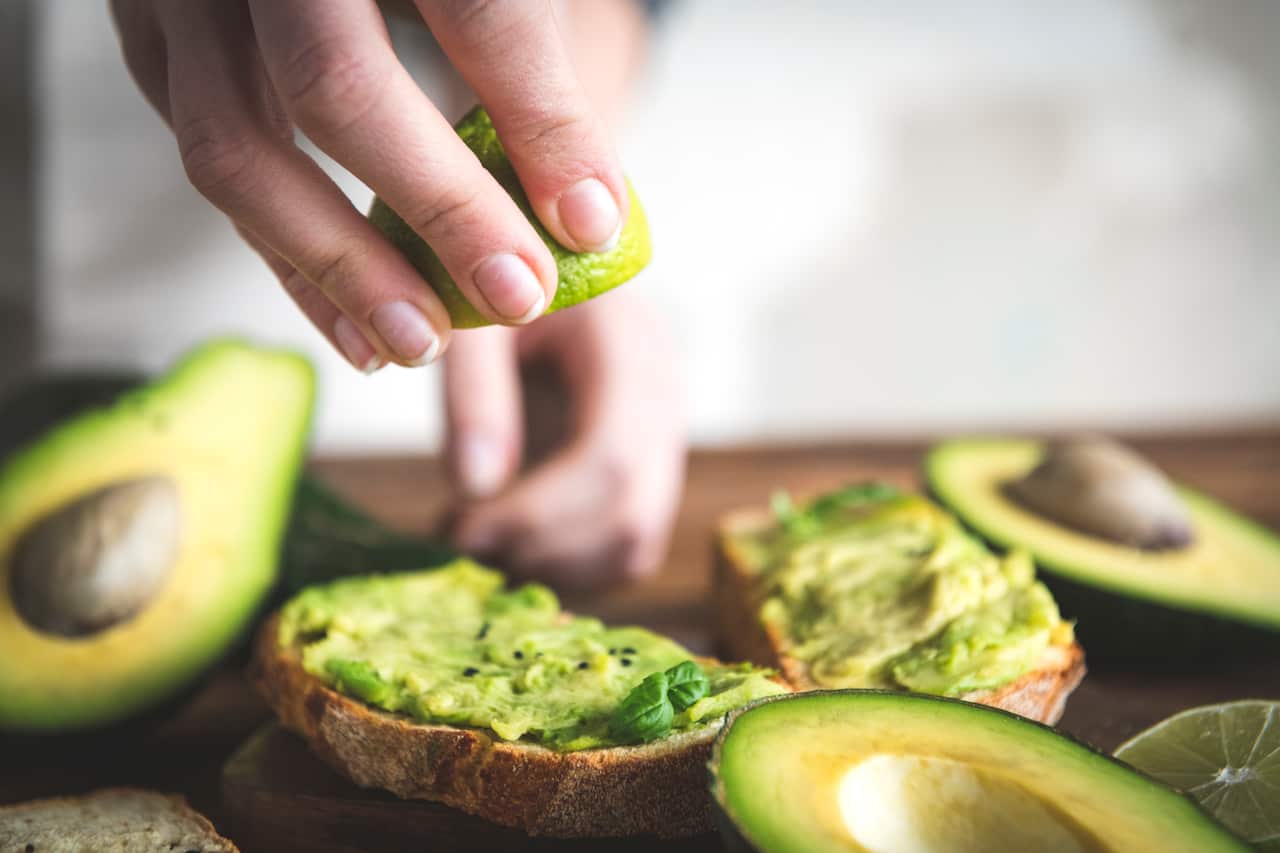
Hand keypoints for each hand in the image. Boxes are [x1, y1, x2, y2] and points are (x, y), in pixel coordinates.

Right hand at [110, 0, 627, 370]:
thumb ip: (526, 60)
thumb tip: (586, 212)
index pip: (477, 12)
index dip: (539, 122)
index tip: (590, 222)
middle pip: (336, 85)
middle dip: (440, 210)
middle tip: (517, 295)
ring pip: (237, 148)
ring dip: (341, 268)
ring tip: (423, 341)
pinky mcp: (150, 40)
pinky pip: (208, 167)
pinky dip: (288, 262)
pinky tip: (355, 328)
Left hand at [445, 292, 684, 587]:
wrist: (532, 263)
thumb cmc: (495, 278)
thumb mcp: (473, 314)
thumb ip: (474, 391)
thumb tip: (475, 489)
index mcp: (629, 344)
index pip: (612, 457)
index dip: (539, 513)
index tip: (461, 530)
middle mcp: (664, 396)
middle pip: (632, 514)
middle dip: (541, 549)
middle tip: (461, 548)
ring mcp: (663, 438)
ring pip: (634, 545)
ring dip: (553, 567)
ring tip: (477, 545)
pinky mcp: (645, 470)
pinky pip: (624, 548)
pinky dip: (565, 565)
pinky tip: (507, 543)